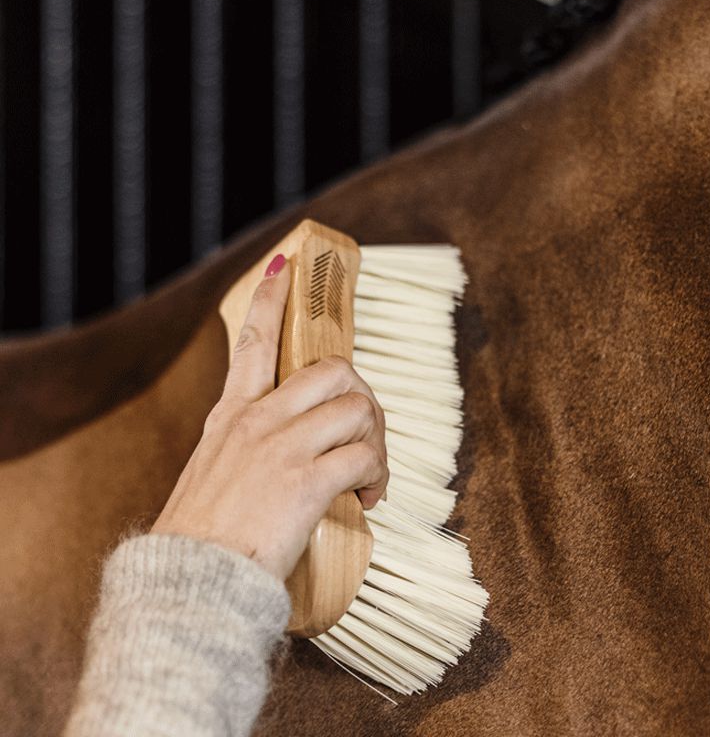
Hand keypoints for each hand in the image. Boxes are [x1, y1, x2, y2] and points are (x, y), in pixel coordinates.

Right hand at [151, 254, 388, 581]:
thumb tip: (286, 452)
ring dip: (376, 440)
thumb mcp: (212, 475)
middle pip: (334, 370)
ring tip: (368, 475)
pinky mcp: (305, 481)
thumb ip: (245, 450)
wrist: (189, 585)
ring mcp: (281, 447)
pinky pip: (365, 458)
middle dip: (363, 395)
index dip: (273, 299)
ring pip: (358, 408)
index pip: (254, 341)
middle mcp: (257, 421)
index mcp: (232, 416)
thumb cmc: (202, 539)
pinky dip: (378, 477)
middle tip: (365, 433)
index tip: (287, 267)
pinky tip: (367, 499)